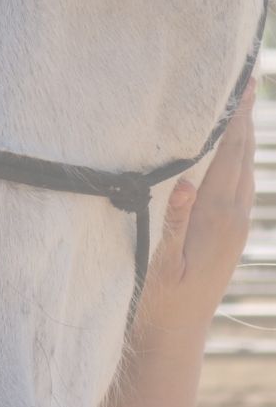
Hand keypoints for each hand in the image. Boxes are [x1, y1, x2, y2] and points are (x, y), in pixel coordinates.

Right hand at [136, 79, 255, 337]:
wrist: (177, 333)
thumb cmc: (162, 299)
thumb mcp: (162, 264)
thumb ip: (175, 223)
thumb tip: (188, 183)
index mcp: (217, 218)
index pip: (229, 155)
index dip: (233, 118)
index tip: (239, 82)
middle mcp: (234, 217)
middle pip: (243, 153)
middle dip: (243, 115)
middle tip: (244, 73)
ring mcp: (235, 223)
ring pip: (244, 166)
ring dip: (242, 132)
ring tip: (239, 98)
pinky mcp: (229, 230)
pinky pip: (238, 181)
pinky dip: (236, 154)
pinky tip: (229, 146)